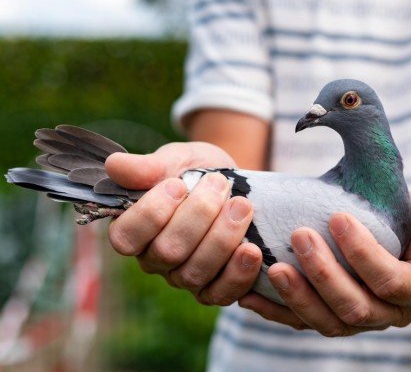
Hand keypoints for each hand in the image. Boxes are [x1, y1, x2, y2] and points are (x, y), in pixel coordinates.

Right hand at [105, 142, 262, 305]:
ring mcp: (183, 277)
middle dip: (198, 215)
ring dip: (222, 238)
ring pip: (194, 274)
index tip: (178, 184)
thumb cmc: (196, 170)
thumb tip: (114, 166)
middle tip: (219, 184)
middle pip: (167, 253)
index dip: (151, 213)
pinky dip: (238, 274)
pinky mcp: (213, 288)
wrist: (233, 183)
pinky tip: (251, 249)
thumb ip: (148, 167)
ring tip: (242, 206)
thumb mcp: (175, 160)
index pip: (126, 238)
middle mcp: (154, 260)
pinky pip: (220, 294)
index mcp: (134, 230)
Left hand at [238, 186, 410, 335]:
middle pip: (356, 308)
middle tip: (300, 236)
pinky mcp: (333, 315)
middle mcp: (392, 313)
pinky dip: (276, 311)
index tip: (338, 217)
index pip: (392, 282)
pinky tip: (250, 293)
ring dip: (299, 298)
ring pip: (328, 322)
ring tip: (274, 267)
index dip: (365, 254)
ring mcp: (361, 319)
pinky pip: (303, 322)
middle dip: (325, 274)